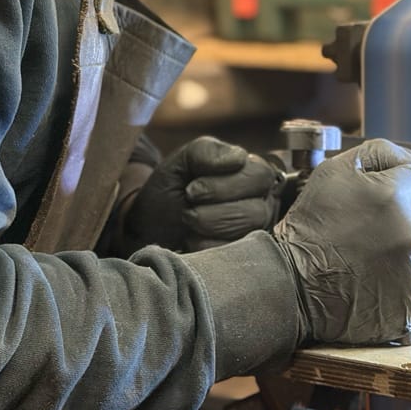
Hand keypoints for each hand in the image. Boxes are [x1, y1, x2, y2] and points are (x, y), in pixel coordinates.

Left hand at [124, 137, 280, 252]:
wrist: (148, 228)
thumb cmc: (170, 191)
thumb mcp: (181, 163)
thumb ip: (207, 151)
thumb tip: (240, 158)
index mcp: (252, 173)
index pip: (260, 176)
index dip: (224, 185)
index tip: (191, 189)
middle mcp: (262, 203)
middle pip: (257, 210)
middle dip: (214, 211)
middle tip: (188, 208)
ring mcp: (256, 232)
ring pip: (248, 234)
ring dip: (209, 227)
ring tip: (188, 221)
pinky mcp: (245, 257)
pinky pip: (235, 256)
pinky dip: (206, 248)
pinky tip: (192, 240)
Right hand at [272, 139, 410, 344]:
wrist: (294, 283)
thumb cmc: (310, 229)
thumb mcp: (333, 171)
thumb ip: (381, 153)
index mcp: (393, 197)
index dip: (405, 181)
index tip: (387, 193)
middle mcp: (410, 232)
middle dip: (409, 210)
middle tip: (374, 222)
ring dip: (408, 241)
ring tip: (372, 247)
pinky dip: (405, 270)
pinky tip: (377, 269)